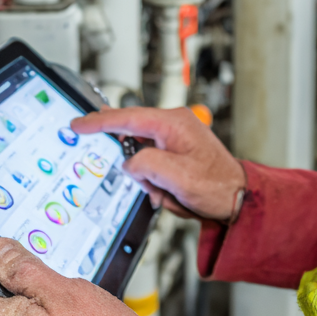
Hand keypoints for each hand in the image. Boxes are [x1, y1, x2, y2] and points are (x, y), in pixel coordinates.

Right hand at [72, 107, 245, 220]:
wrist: (238, 198)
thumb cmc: (218, 186)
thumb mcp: (178, 177)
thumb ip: (147, 164)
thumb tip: (130, 163)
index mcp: (173, 123)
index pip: (127, 118)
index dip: (98, 122)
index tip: (78, 124)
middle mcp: (174, 124)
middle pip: (132, 135)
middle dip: (133, 164)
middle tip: (147, 181)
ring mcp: (175, 136)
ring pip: (140, 154)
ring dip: (147, 176)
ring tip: (166, 192)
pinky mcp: (175, 149)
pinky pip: (151, 162)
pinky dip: (154, 179)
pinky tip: (167, 192)